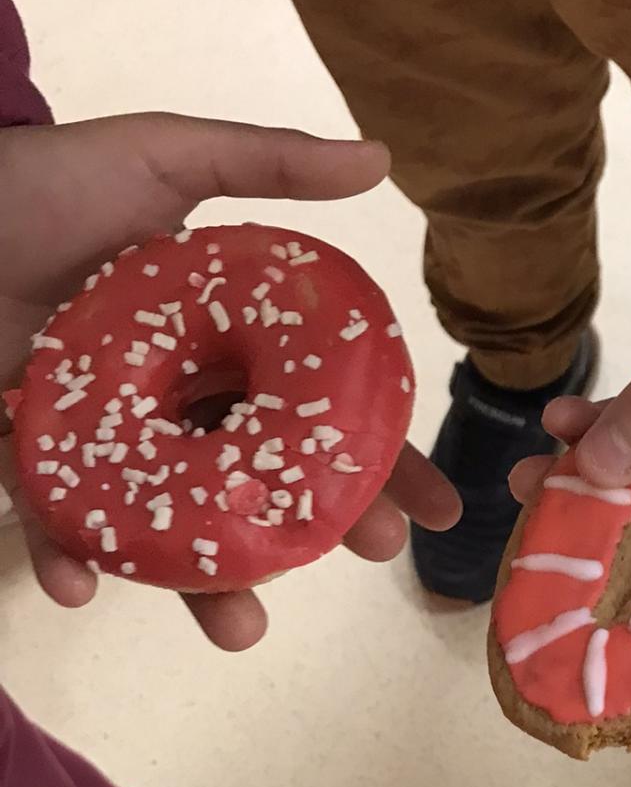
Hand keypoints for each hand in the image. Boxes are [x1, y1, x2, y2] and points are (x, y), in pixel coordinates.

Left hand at [0, 114, 459, 649]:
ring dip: (206, 587)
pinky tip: (83, 587)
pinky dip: (68, 559)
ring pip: (171, 524)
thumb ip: (267, 162)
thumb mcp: (159, 157)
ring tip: (241, 629)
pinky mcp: (27, 458)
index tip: (434, 508)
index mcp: (217, 346)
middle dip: (319, 530)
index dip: (380, 458)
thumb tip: (380, 160)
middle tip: (373, 555)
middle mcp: (172, 400)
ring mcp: (105, 437)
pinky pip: (55, 520)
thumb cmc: (37, 182)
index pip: (315, 410)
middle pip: (260, 479)